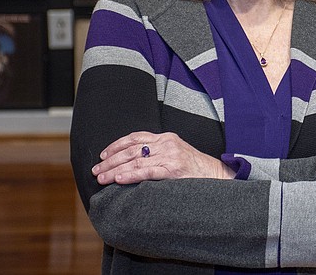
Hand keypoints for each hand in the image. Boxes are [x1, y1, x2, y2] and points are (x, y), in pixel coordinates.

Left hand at [92, 131, 234, 184]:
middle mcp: (167, 143)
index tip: (103, 155)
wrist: (219, 176)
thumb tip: (132, 161)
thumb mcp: (177, 153)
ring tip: (101, 178)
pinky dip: (131, 175)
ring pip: (136, 161)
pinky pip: (148, 172)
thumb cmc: (196, 169)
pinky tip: (119, 179)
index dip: (116, 145)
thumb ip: (158, 152)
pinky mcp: (174, 170)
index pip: (136, 137)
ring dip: (115, 170)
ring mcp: (171, 156)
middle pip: (132, 149)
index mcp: (167, 137)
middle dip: (110, 160)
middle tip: (96, 170)